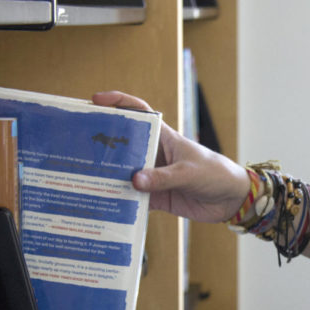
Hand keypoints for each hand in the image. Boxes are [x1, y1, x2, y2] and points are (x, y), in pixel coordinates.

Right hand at [92, 90, 250, 222]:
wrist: (232, 200)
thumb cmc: (215, 174)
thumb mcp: (189, 172)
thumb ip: (162, 178)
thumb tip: (133, 181)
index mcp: (164, 138)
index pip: (138, 113)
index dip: (118, 103)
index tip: (95, 101)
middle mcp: (154, 155)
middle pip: (123, 145)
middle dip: (101, 145)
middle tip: (77, 147)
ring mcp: (152, 177)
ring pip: (124, 174)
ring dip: (107, 177)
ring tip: (82, 180)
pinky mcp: (155, 198)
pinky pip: (133, 199)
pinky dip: (120, 203)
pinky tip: (104, 207)